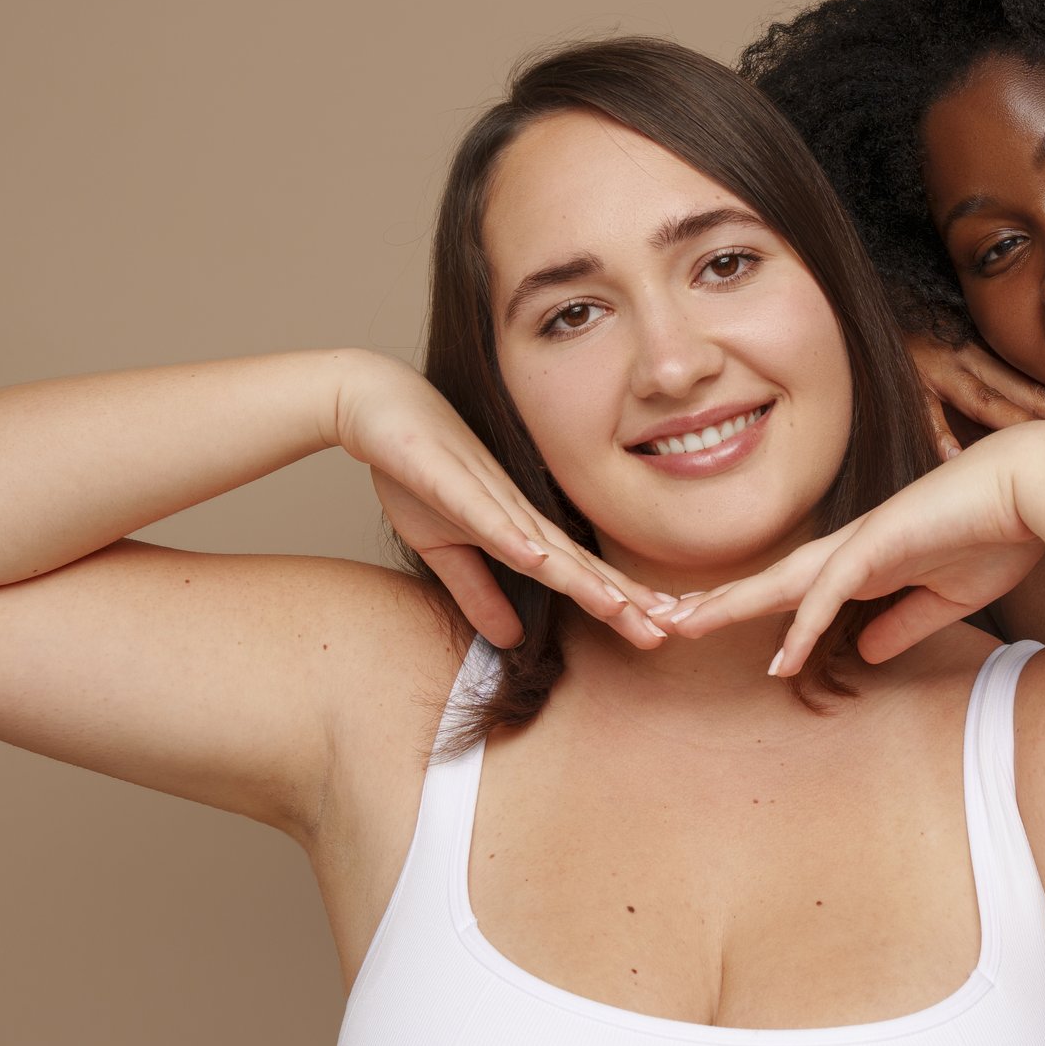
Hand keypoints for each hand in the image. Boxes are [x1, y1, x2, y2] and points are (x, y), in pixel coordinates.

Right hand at [333, 353, 667, 648]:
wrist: (377, 404)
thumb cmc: (416, 470)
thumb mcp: (445, 547)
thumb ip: (480, 592)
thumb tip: (510, 641)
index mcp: (521, 529)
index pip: (580, 574)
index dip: (619, 603)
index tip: (661, 633)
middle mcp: (517, 513)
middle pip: (577, 564)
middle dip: (622, 600)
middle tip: (668, 631)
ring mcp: (487, 495)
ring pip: (542, 544)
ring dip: (580, 576)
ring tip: (620, 607)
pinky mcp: (449, 481)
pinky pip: (484, 514)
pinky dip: (511, 538)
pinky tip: (537, 558)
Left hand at [656, 424, 1044, 672]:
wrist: (1034, 487)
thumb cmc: (998, 531)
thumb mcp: (945, 598)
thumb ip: (901, 624)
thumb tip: (863, 654)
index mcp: (866, 560)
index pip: (794, 588)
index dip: (749, 606)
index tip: (706, 626)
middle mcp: (852, 548)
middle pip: (769, 580)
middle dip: (714, 602)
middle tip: (659, 622)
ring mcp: (862, 542)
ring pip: (782, 581)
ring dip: (732, 606)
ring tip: (682, 627)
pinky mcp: (881, 544)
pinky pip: (831, 592)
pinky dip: (802, 625)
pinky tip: (778, 658)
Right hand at [907, 330, 1044, 459]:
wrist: (869, 299)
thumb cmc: (913, 328)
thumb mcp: (956, 351)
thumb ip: (984, 384)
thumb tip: (1022, 433)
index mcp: (990, 360)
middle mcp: (974, 363)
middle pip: (1036, 399)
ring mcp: (942, 369)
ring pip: (993, 402)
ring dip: (1031, 429)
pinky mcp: (908, 377)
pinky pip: (925, 408)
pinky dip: (938, 432)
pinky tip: (955, 456)